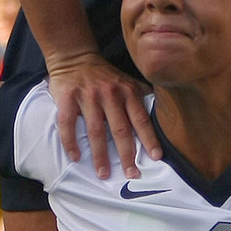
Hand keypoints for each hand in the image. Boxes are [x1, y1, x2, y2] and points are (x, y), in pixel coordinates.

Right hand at [47, 49, 156, 177]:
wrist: (74, 57)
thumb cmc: (103, 74)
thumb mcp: (126, 80)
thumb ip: (141, 94)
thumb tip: (162, 109)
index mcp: (127, 91)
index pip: (141, 119)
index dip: (149, 138)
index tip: (156, 157)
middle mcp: (110, 94)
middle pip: (120, 129)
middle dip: (127, 154)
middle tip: (132, 174)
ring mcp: (88, 96)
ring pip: (95, 130)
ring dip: (100, 155)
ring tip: (103, 173)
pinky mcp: (67, 98)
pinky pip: (68, 124)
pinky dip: (71, 142)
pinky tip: (75, 156)